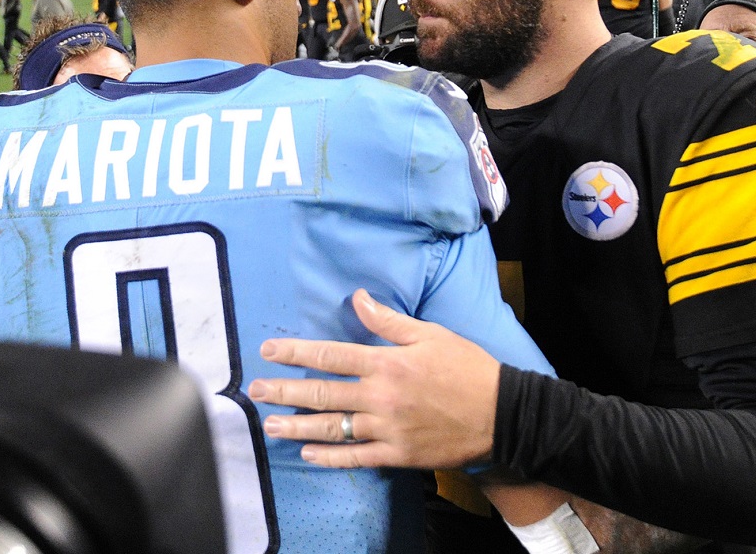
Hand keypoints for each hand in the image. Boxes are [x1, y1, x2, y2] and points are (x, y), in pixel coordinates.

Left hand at [246, 288, 500, 469]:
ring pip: (332, 428)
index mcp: (387, 362)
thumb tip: (358, 297)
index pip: (330, 355)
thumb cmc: (466, 367)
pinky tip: (308, 454)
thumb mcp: (430, 333)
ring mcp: (387, 429)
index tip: (268, 351)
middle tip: (255, 391)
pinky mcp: (397, 454)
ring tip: (270, 424)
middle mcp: (380, 396)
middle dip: (284, 391)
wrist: (500, 413)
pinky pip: (356, 457)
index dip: (296, 352)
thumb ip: (388, 320)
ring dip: (297, 426)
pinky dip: (329, 457)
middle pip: (322, 393)